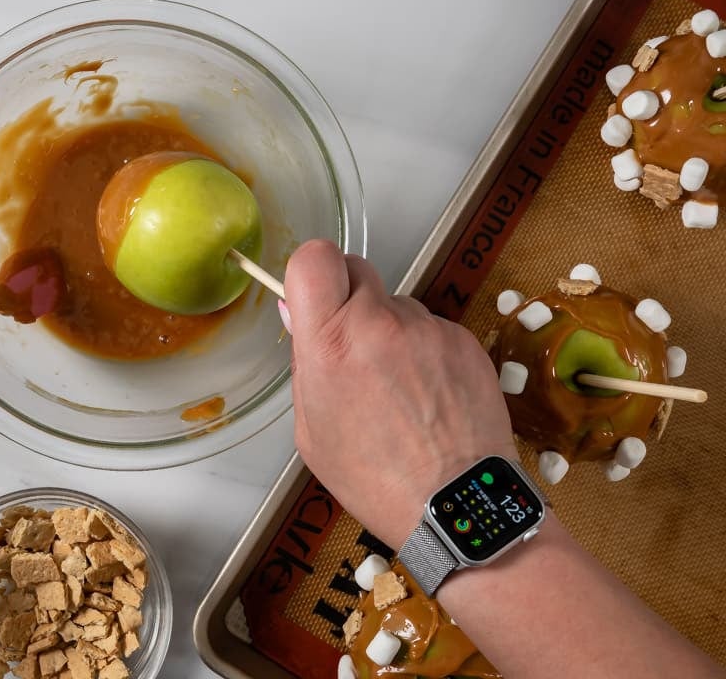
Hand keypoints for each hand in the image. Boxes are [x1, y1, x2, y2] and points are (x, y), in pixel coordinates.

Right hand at [282, 240, 516, 548]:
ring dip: (390, 331)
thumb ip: (305, 365)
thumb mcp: (312, 430)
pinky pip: (433, 329)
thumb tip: (299, 316)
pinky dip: (426, 352)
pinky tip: (428, 396)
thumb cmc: (377, 479)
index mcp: (331, 345)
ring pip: (397, 304)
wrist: (456, 504)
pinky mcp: (465, 340)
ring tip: (398, 389)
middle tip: (352, 342)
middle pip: (357, 269)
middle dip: (349, 297)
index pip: (314, 258)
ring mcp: (428, 329)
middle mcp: (380, 325)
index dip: (311, 270)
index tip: (314, 295)